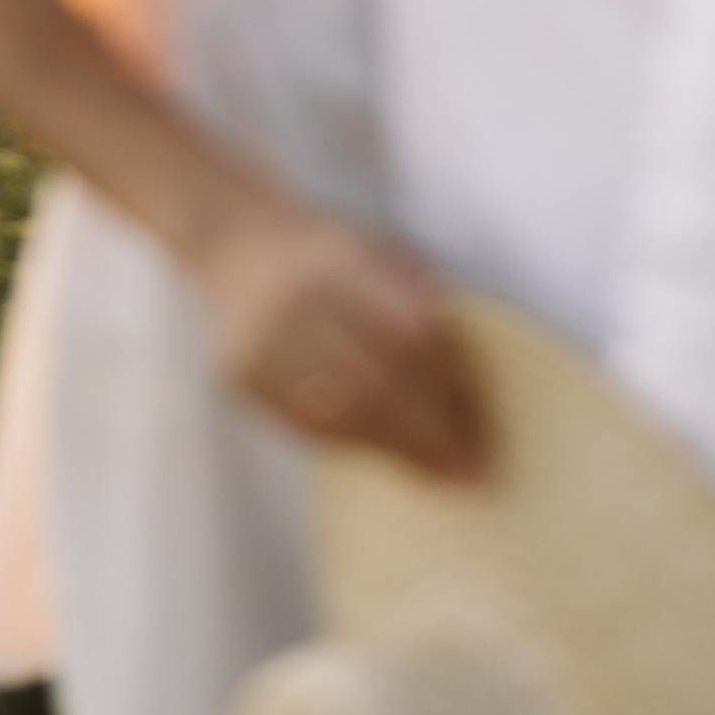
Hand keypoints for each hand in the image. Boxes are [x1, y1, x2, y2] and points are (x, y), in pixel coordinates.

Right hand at [194, 196, 488, 481]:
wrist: (234, 241)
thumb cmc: (326, 250)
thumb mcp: (376, 247)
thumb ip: (417, 296)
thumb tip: (466, 382)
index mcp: (339, 257)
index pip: (406, 333)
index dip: (445, 384)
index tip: (479, 423)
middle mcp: (294, 299)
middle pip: (372, 382)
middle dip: (427, 431)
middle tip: (469, 469)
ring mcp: (260, 340)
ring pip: (338, 412)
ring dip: (394, 448)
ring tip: (436, 473)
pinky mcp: (238, 375)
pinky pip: (303, 423)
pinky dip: (351, 443)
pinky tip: (384, 454)